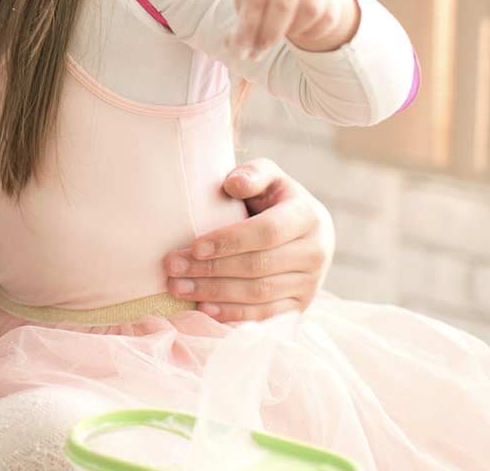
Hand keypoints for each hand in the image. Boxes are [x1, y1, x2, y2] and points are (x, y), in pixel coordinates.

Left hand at [162, 159, 333, 321]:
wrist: (301, 230)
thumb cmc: (273, 199)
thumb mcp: (268, 176)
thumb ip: (252, 174)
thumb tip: (233, 184)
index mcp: (308, 216)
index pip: (267, 232)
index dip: (229, 241)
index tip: (194, 246)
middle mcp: (316, 252)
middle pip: (258, 266)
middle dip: (211, 269)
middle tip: (173, 267)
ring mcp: (310, 283)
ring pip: (259, 293)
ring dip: (215, 292)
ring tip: (178, 287)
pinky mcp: (300, 305)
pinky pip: (265, 315)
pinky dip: (233, 314)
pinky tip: (204, 308)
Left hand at [231, 0, 359, 56]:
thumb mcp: (245, 3)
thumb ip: (240, 27)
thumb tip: (236, 49)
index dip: (248, 26)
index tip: (241, 48)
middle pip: (284, 3)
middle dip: (269, 34)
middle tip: (257, 52)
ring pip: (309, 10)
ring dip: (292, 32)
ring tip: (278, 36)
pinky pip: (326, 19)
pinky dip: (310, 33)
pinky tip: (296, 33)